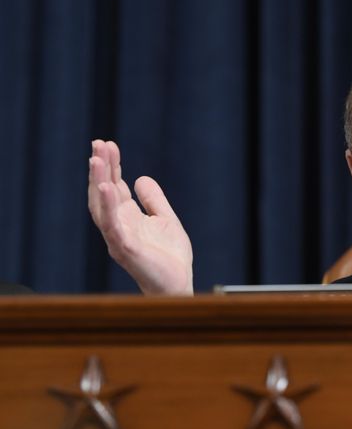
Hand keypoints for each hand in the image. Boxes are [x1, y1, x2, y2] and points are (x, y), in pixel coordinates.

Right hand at [88, 140, 193, 294]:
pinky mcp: (125, 249)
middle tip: (99, 143)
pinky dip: (109, 206)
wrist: (178, 285)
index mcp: (127, 218)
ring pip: (102, 207)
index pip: (114, 187)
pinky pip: (113, 225)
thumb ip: (154, 200)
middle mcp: (118, 226)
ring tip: (97, 159)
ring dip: (98, 182)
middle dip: (101, 168)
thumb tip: (141, 178)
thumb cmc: (170, 257)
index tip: (108, 144)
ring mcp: (119, 237)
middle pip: (104, 192)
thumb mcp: (166, 220)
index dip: (111, 166)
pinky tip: (109, 187)